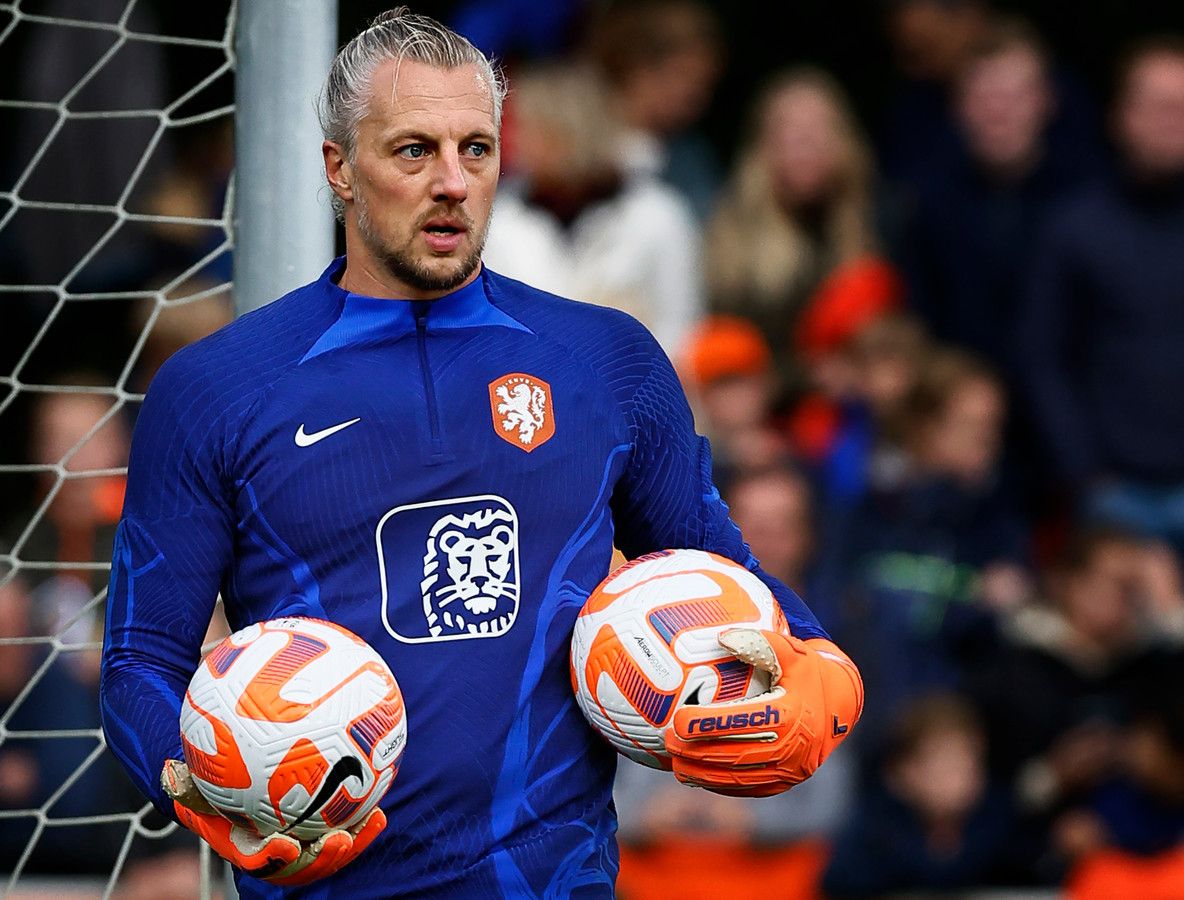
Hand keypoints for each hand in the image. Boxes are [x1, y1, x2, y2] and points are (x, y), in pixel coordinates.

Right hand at [162, 759, 384, 884]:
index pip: (253, 859)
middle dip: (320, 859)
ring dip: (352, 841)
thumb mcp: (187, 774)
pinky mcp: (315, 824)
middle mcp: (268, 844)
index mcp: (237, 840)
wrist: (217, 770)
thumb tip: (169, 770)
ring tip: (374, 821)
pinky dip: (360, 818)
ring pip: (325, 848)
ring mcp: (295, 836)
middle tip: (340, 839)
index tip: (285, 844)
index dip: (269, 858)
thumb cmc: (200, 768)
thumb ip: (183, 777)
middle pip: (298, 865)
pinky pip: (340, 825)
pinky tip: (380, 801)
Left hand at [664, 630, 862, 796]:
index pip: (740, 722)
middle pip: (735, 754)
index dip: (708, 723)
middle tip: (668, 742)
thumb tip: (721, 636)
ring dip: (704, 774)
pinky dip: (721, 785)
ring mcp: (788, 771)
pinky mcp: (784, 784)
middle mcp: (790, 749)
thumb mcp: (792, 651)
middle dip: (697, 752)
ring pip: (739, 778)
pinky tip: (697, 776)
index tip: (678, 718)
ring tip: (675, 765)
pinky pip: (748, 789)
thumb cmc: (808, 673)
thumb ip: (758, 642)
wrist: (839, 707)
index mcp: (789, 716)